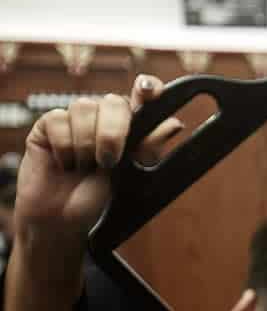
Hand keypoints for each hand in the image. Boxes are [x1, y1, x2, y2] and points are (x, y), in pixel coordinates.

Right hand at [16, 75, 181, 244]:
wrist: (64, 221)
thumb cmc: (99, 200)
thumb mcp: (132, 177)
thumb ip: (148, 148)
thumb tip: (174, 124)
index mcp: (130, 128)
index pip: (142, 97)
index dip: (147, 89)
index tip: (148, 91)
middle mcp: (103, 119)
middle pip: (113, 101)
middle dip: (113, 132)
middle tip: (108, 162)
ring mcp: (75, 120)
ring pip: (83, 107)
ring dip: (86, 143)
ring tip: (84, 167)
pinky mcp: (48, 126)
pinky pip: (57, 119)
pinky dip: (64, 145)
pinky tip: (65, 163)